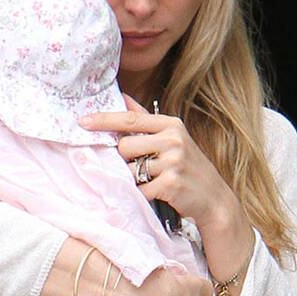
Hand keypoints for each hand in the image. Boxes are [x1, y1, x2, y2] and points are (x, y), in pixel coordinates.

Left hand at [77, 92, 234, 229]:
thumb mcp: (173, 138)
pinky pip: (139, 190)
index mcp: (170, 125)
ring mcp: (172, 162)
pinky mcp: (170, 184)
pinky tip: (157, 194)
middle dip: (125, 160)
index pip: (130, 119)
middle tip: (141, 168)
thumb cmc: (189, 167)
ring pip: (130, 170)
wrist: (214, 198)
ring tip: (153, 181)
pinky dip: (142, 195)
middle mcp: (173, 140)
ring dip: (134, 180)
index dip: (104, 120)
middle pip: (124, 147)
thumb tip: (123, 97)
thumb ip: (146, 120)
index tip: (82, 121)